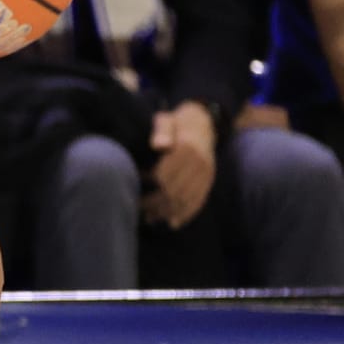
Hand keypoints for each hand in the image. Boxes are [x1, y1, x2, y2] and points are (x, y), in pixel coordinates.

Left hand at [142, 102, 217, 228]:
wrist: (202, 122)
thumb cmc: (175, 122)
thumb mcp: (165, 120)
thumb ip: (161, 131)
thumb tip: (158, 145)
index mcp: (187, 149)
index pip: (165, 176)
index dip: (148, 185)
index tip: (133, 187)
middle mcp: (200, 163)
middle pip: (175, 191)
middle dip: (155, 203)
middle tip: (138, 209)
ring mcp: (207, 173)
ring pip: (187, 200)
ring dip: (168, 212)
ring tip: (150, 219)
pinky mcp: (209, 180)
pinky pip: (199, 201)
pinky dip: (186, 214)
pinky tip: (173, 223)